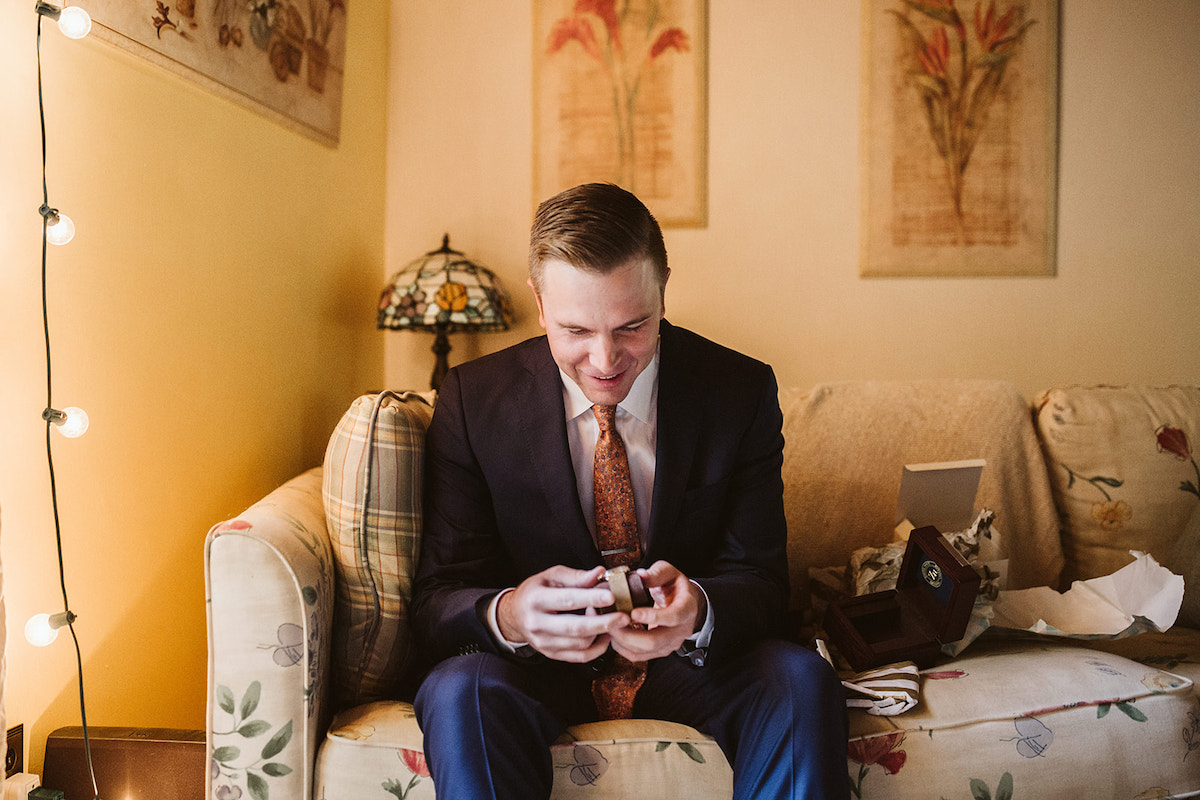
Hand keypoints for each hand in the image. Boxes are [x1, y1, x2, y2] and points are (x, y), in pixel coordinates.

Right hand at [497, 565, 625, 662]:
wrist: (514, 615)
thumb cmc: (534, 592)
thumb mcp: (551, 576)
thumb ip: (576, 576)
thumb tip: (599, 573)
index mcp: (536, 600)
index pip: (567, 600)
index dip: (591, 598)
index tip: (611, 596)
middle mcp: (537, 623)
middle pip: (575, 628)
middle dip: (603, 623)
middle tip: (623, 617)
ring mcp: (544, 642)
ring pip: (580, 644)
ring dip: (601, 633)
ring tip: (612, 620)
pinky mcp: (551, 654)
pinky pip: (580, 656)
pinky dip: (597, 648)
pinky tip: (605, 636)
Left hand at [608, 561, 704, 661]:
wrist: (686, 605)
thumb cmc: (676, 588)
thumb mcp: (670, 573)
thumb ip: (656, 574)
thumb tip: (640, 575)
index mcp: (686, 609)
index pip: (673, 617)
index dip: (652, 617)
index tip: (633, 613)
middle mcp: (680, 631)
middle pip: (655, 641)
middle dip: (629, 635)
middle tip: (612, 623)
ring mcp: (670, 644)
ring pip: (645, 652)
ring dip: (623, 642)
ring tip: (609, 628)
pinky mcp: (659, 651)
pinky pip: (639, 656)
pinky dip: (623, 648)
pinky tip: (614, 636)